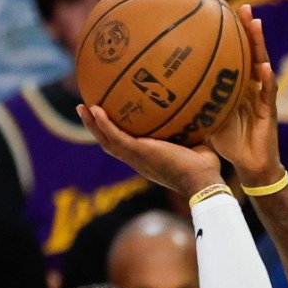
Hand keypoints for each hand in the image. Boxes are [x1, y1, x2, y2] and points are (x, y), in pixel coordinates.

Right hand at [77, 102, 221, 198]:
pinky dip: (103, 124)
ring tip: (82, 107)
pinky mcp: (138, 152)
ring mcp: (136, 157)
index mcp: (149, 160)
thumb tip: (202, 113)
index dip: (117, 135)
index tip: (111, 121)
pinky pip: (115, 136)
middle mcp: (138, 161)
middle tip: (87, 110)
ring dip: (92, 124)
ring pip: (106, 140)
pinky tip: (95, 109)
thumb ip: (193, 131)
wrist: (203, 181)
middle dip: (96, 129)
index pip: (128, 148)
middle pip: (110, 144)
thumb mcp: (197, 145)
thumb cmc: (205, 169)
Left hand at [208, 5, 283, 187]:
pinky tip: (264, 66)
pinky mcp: (271, 112)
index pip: (237, 55)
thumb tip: (163, 93)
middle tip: (242, 7)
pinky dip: (268, 78)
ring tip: (256, 24)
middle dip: (249, 29)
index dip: (233, 35)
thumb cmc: (229, 144)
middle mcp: (253, 87)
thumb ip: (193, 102)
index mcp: (239, 86)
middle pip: (252, 52)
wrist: (251, 167)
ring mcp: (263, 97)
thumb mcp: (206, 118)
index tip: (223, 12)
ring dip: (260, 44)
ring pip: (263, 64)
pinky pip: (269, 92)